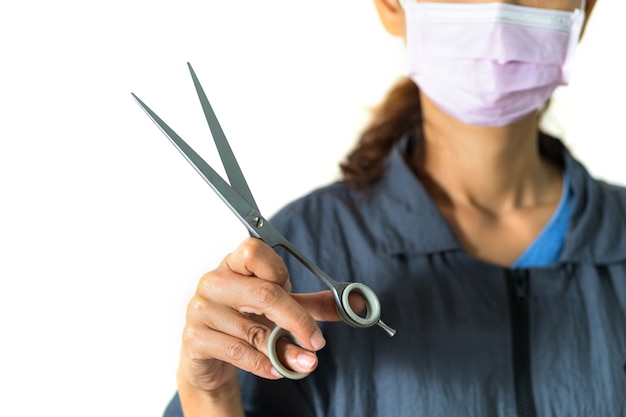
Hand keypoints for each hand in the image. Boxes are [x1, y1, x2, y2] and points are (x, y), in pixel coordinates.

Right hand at [178, 238, 340, 394]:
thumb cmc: (245, 321)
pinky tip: (276, 369)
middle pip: (264, 293)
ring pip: (254, 330)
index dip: (279, 271)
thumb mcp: (281, 309)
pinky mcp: (194, 337)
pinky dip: (263, 363)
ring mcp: (200, 308)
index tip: (293, 291)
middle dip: (297, 320)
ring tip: (303, 363)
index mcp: (234, 264)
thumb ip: (313, 305)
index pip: (255, 250)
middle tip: (317, 342)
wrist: (210, 355)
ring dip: (284, 351)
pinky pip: (237, 351)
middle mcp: (214, 280)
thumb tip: (357, 304)